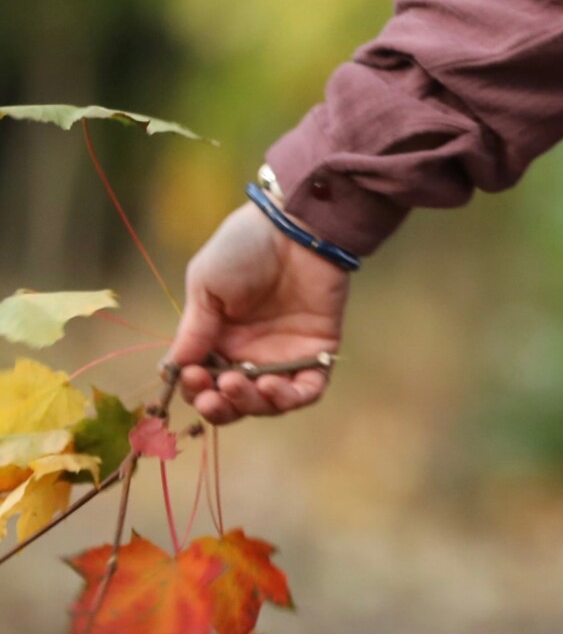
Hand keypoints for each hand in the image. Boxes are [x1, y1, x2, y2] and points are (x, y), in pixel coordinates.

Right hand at [167, 203, 350, 423]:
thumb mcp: (205, 284)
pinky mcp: (317, 350)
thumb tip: (174, 370)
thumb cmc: (245, 246)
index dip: (195, 390)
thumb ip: (194, 329)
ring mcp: (284, 353)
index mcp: (219, 338)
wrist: (296, 225)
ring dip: (250, 405)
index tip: (192, 378)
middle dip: (219, 407)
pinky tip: (272, 385)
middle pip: (232, 401)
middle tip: (213, 394)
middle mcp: (250, 352)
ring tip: (239, 384)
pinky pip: (307, 390)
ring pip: (266, 402)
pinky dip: (289, 398)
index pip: (202, 382)